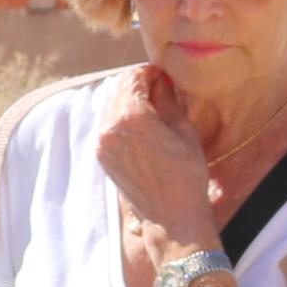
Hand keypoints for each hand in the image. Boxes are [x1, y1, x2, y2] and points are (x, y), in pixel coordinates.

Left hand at [95, 64, 218, 244]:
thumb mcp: (182, 129)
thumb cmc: (185, 173)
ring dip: (127, 101)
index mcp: (131, 117)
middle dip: (137, 84)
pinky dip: (120, 118)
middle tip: (158, 88)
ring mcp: (102, 143)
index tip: (162, 75)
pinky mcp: (101, 156)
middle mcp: (109, 127)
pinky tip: (141, 126)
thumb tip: (161, 80)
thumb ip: (167, 99)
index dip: (149, 72)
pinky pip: (107, 125)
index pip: (133, 78)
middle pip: (118, 89)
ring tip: (152, 108)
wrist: (171, 214)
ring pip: (109, 106)